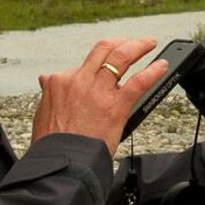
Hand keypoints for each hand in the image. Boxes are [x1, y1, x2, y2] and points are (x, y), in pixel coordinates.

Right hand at [32, 38, 166, 155]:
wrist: (62, 163)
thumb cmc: (53, 144)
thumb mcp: (42, 112)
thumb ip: (49, 93)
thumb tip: (47, 80)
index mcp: (59, 82)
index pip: (81, 65)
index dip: (94, 67)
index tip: (103, 69)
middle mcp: (79, 80)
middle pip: (103, 49)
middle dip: (120, 41)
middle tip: (131, 42)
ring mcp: (98, 91)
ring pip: (121, 56)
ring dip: (138, 46)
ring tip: (148, 43)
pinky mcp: (116, 105)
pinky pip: (139, 81)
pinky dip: (153, 70)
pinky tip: (162, 66)